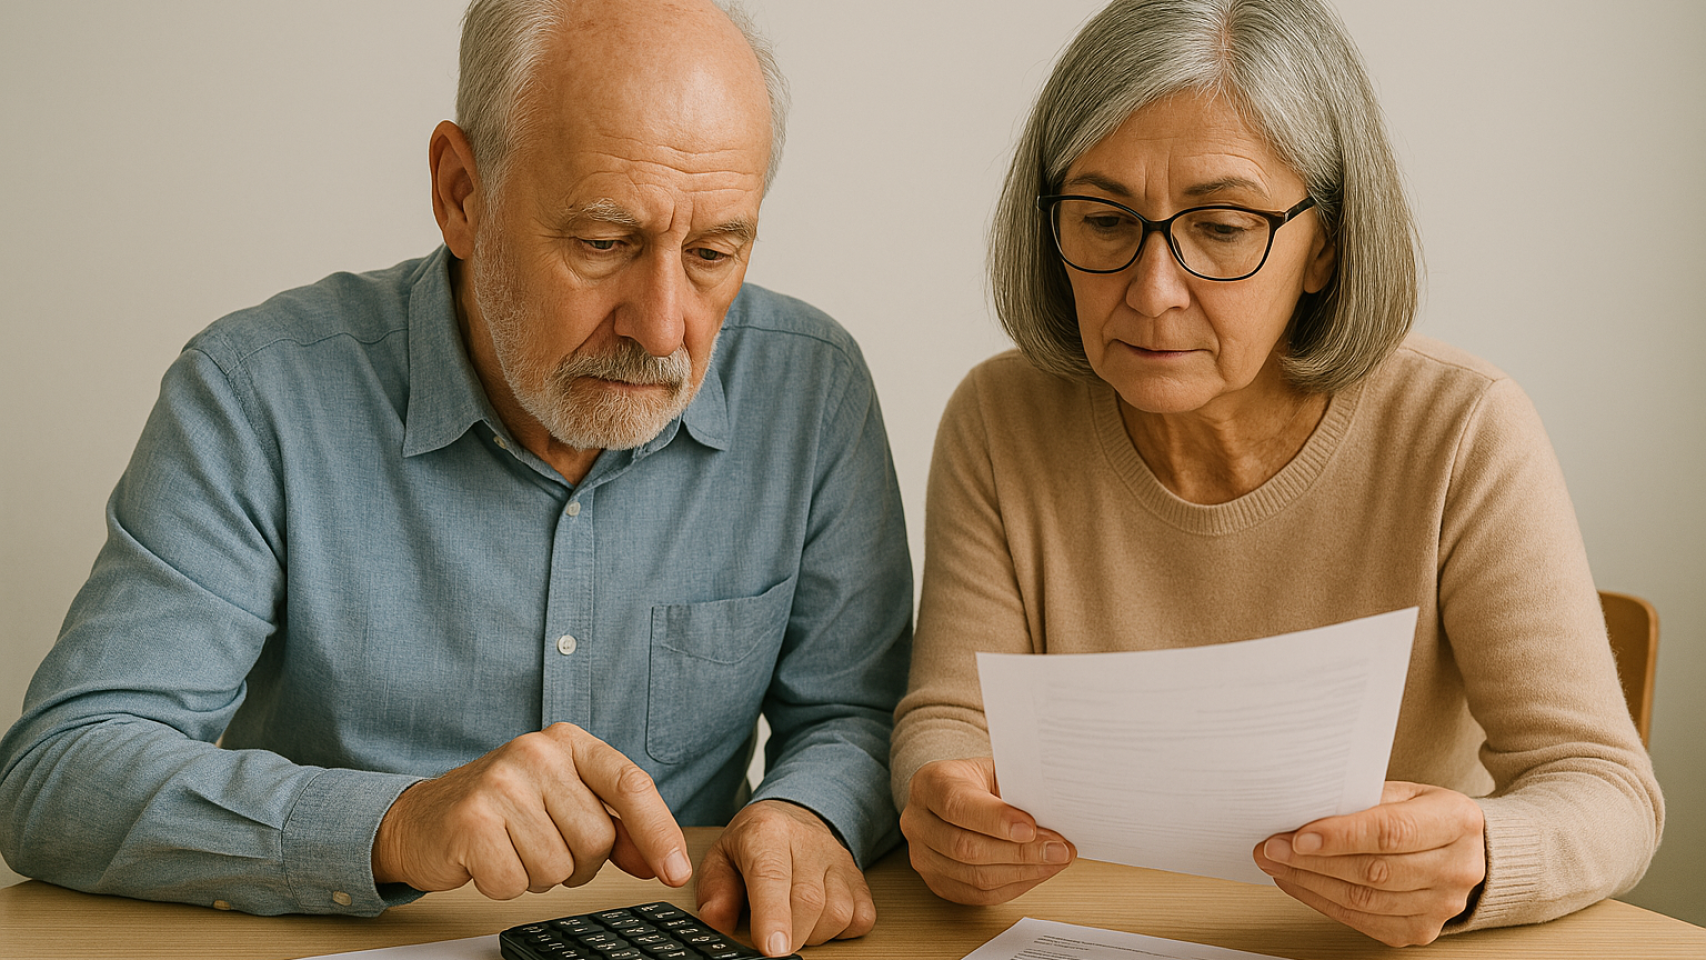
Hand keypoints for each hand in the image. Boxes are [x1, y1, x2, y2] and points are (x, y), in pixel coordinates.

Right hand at [371, 722, 690, 898]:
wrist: (423, 818)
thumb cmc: (505, 809)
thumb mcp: (566, 802)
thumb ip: (617, 827)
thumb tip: (661, 860)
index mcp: (569, 742)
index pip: (631, 785)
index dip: (659, 832)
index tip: (676, 872)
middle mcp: (536, 753)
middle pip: (596, 841)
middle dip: (577, 864)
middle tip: (543, 844)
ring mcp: (501, 784)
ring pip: (558, 868)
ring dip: (539, 876)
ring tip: (514, 848)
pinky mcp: (471, 821)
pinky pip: (516, 882)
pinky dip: (505, 885)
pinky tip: (489, 859)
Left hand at [696, 799, 874, 957]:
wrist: (791, 815)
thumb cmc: (754, 842)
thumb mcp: (721, 858)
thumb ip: (716, 891)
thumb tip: (717, 922)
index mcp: (767, 832)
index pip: (772, 876)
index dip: (773, 917)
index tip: (772, 949)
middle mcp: (808, 841)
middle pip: (808, 901)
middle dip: (790, 936)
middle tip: (772, 942)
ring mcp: (838, 858)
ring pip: (838, 912)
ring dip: (814, 934)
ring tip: (793, 924)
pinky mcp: (858, 876)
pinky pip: (861, 917)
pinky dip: (841, 930)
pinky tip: (819, 920)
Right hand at [899, 757, 1074, 904]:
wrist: (956, 795)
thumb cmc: (979, 781)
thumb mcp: (995, 768)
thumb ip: (1016, 786)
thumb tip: (1052, 810)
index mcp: (929, 783)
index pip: (957, 805)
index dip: (995, 820)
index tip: (1031, 827)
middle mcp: (917, 821)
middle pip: (965, 847)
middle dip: (1019, 852)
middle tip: (1058, 848)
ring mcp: (923, 856)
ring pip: (974, 876)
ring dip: (1023, 871)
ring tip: (1055, 860)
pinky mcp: (937, 883)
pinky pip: (979, 894)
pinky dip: (1015, 885)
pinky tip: (1038, 871)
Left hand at [1253, 780, 1485, 946]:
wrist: (1464, 850)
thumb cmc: (1424, 814)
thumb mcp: (1404, 792)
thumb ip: (1363, 800)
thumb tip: (1303, 811)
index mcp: (1458, 821)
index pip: (1392, 832)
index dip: (1341, 836)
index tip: (1298, 836)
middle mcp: (1458, 868)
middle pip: (1375, 871)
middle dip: (1315, 860)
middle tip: (1273, 848)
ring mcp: (1443, 906)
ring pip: (1365, 900)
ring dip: (1311, 883)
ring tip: (1277, 864)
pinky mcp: (1421, 930)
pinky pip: (1363, 921)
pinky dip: (1324, 902)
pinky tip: (1299, 884)